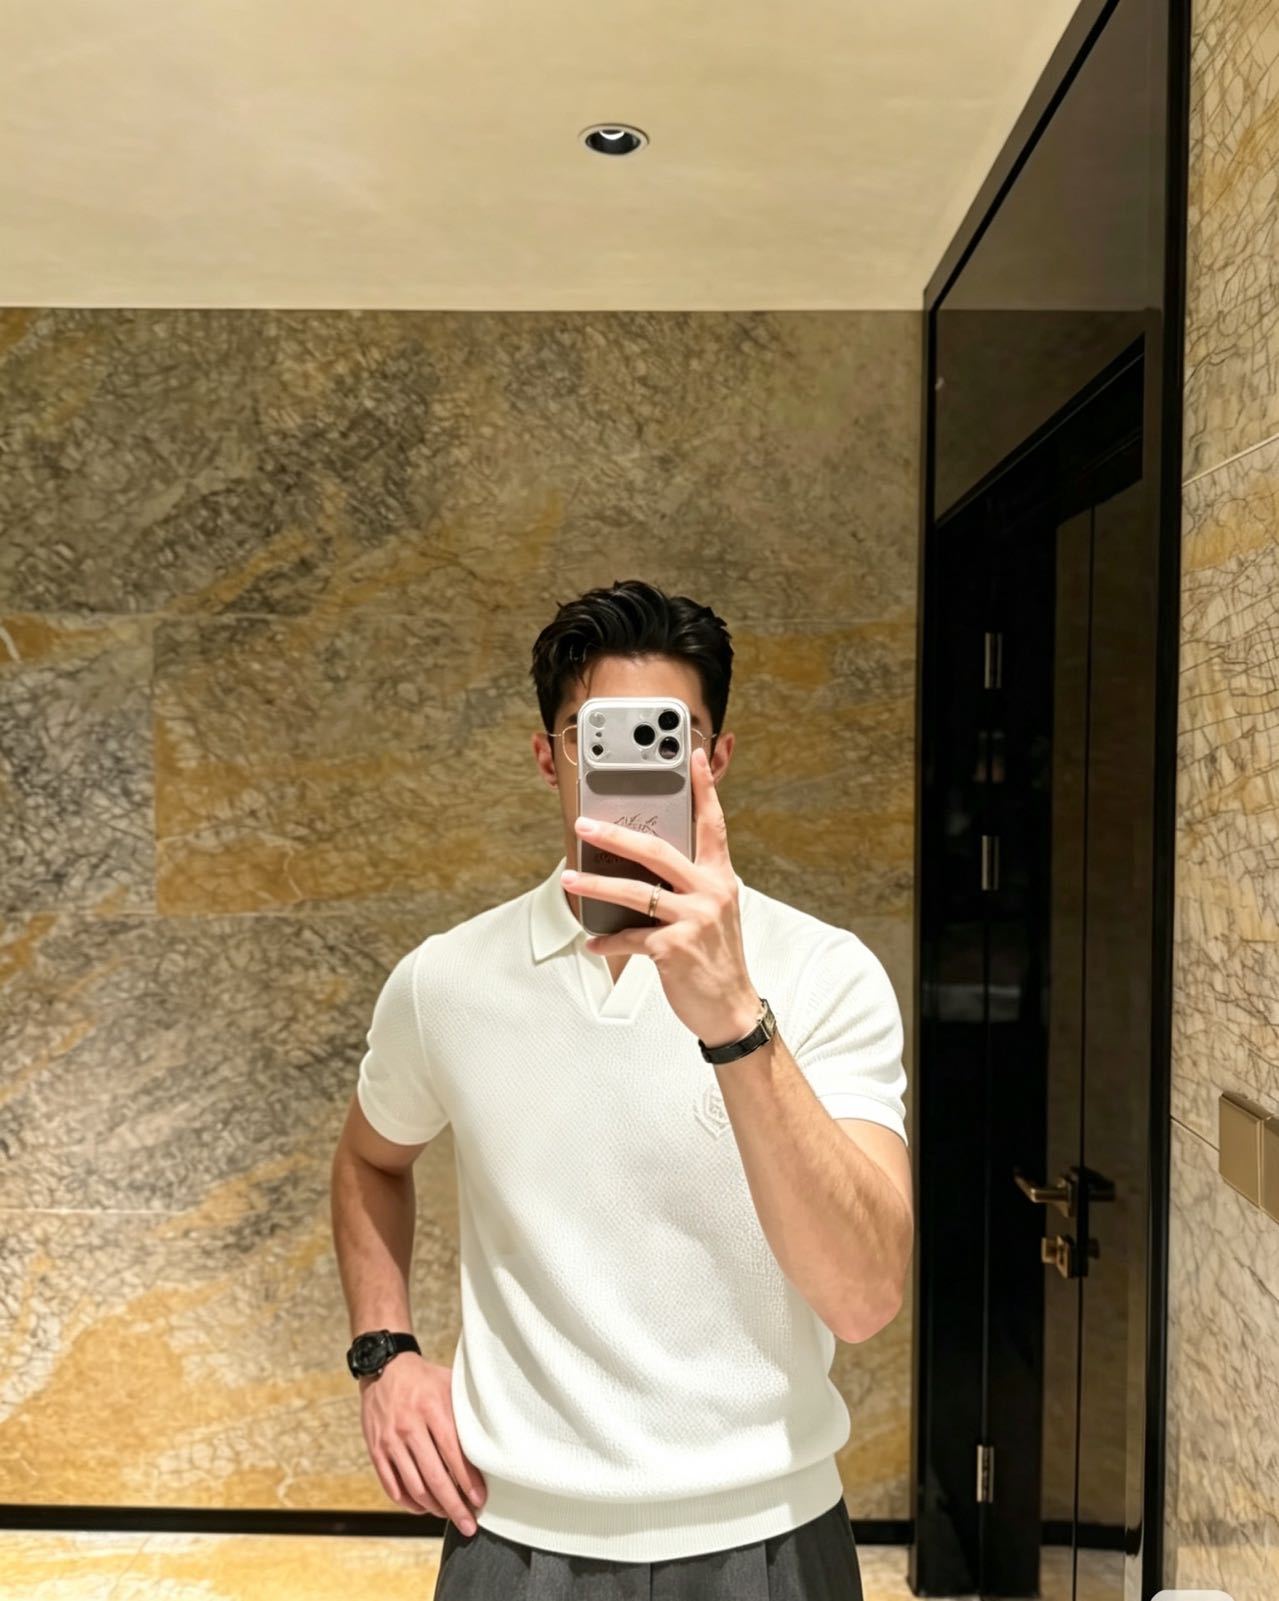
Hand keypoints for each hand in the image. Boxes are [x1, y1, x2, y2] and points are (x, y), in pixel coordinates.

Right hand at [360, 1354, 485, 1532]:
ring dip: (433, 1507)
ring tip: (448, 1514)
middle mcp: (409, 1427)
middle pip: (434, 1477)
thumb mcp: (449, 1385)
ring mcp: (390, 1440)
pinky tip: (423, 1507)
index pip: (453, 1454)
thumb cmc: (424, 1378)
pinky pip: (392, 1485)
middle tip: (468, 1524)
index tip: (480, 1499)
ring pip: (413, 1486)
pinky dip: (409, 1502)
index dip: (468, 1481)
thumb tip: (490, 1441)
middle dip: (454, 1506)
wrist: (384, 1367)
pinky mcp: (376, 1449)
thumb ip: (465, 1412)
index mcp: (432, 1409)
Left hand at [562, 745, 761, 1047]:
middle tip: (584, 824)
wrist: (731, 1008)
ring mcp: (693, 920)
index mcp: (719, 878)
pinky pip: (629, 937)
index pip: (713, 824)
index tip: (692, 757)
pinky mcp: (674, 948)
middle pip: (656, 852)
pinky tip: (593, 942)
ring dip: (595, 886)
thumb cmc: (717, 958)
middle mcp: (710, 892)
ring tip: (569, 879)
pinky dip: (607, 940)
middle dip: (615, 836)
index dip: (704, 789)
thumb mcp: (714, 913)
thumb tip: (644, 869)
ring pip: (634, 892)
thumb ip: (690, 886)